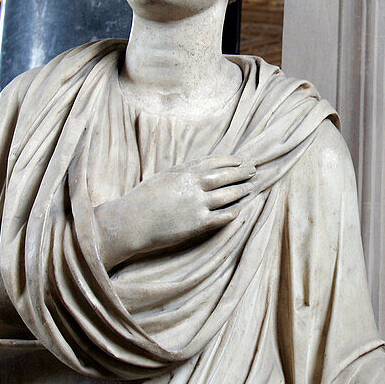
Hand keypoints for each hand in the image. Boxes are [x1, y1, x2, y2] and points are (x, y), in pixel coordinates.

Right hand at [95, 155, 256, 268]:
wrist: (129, 222)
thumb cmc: (142, 199)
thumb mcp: (163, 176)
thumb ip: (183, 170)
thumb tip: (201, 165)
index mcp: (184, 172)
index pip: (215, 162)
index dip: (232, 160)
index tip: (242, 158)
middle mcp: (193, 186)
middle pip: (226, 176)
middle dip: (242, 172)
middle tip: (254, 169)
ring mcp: (197, 205)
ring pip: (228, 195)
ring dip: (242, 190)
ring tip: (251, 187)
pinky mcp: (196, 225)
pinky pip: (222, 217)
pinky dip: (233, 212)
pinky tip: (240, 210)